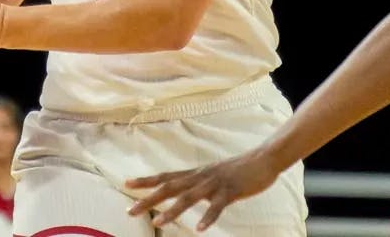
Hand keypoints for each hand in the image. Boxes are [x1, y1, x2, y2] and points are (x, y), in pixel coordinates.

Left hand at [125, 147, 278, 229]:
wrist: (262, 159)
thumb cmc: (237, 170)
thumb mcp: (212, 174)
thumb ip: (197, 182)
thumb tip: (184, 190)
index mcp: (196, 174)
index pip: (166, 176)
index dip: (146, 180)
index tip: (127, 184)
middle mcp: (200, 177)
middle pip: (170, 187)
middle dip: (149, 199)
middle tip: (129, 211)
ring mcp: (215, 183)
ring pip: (189, 197)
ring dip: (172, 211)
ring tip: (157, 222)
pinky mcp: (231, 191)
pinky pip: (217, 207)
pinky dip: (208, 218)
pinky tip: (200, 230)